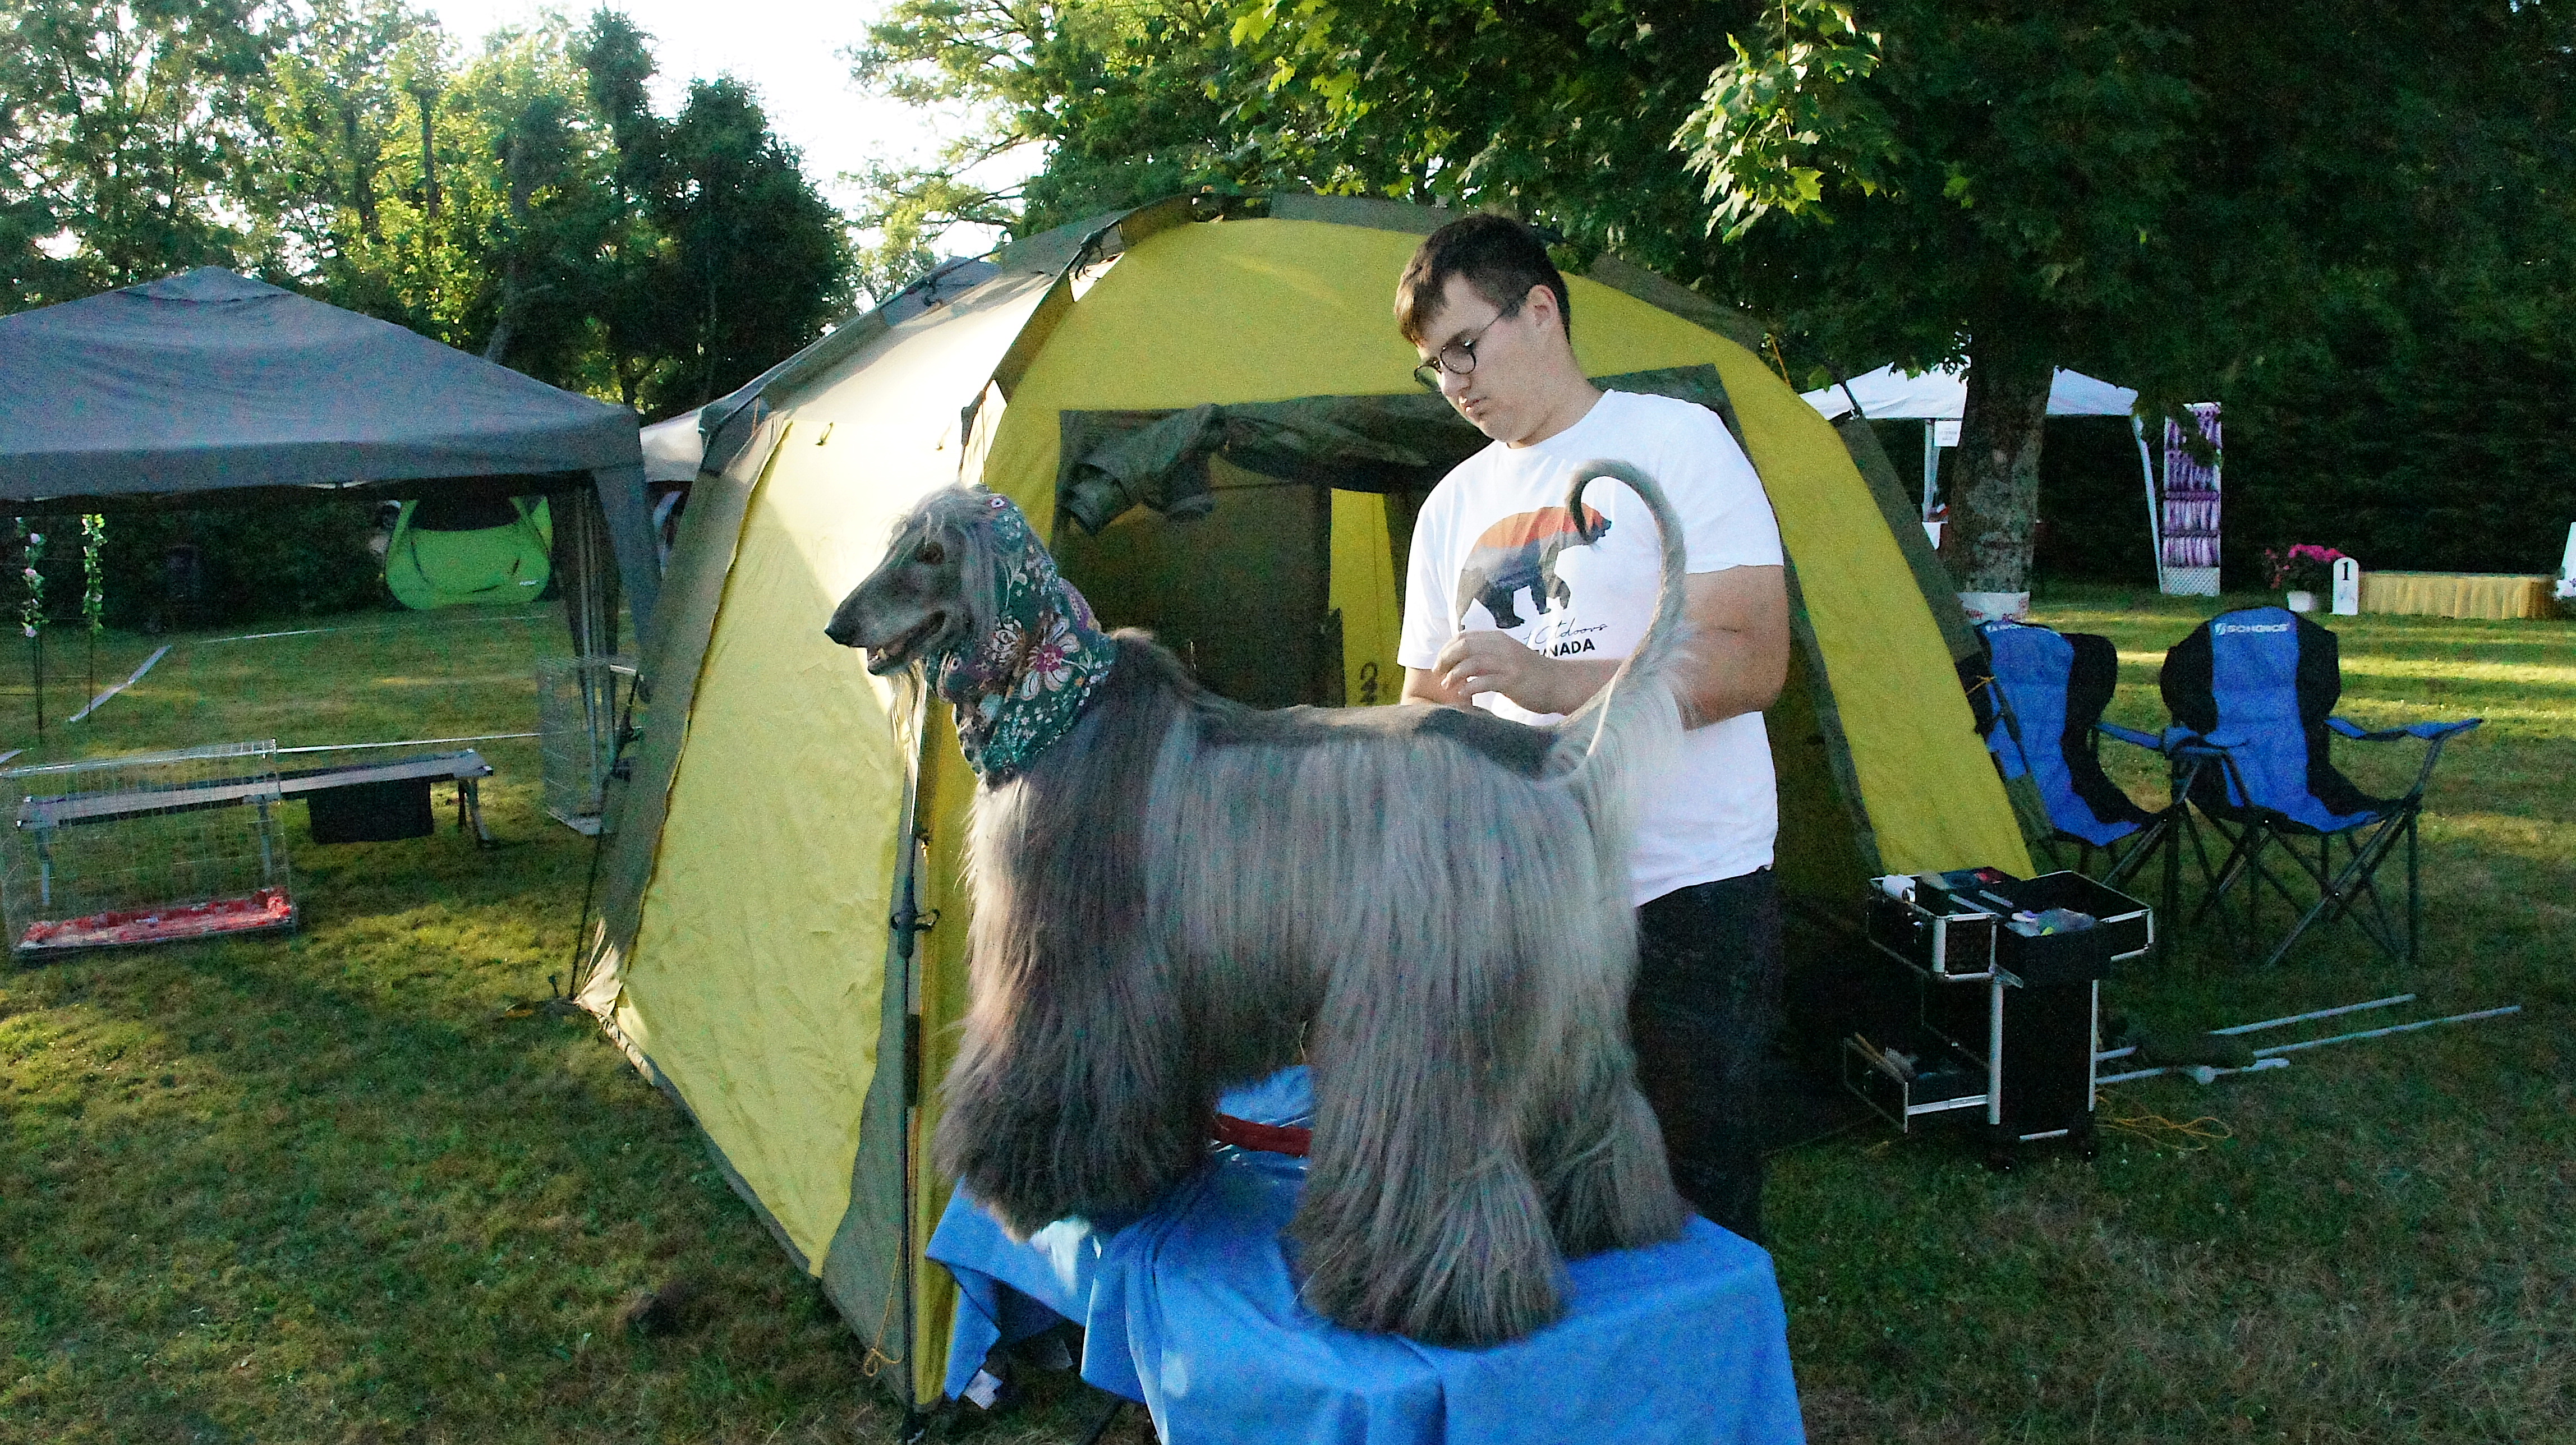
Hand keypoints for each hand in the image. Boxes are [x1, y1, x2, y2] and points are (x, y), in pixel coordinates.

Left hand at [1430, 630, 1615, 716]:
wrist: (1560, 683)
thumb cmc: (1532, 673)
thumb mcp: (1509, 656)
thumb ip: (1488, 654)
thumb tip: (1463, 660)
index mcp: (1498, 639)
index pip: (1463, 637)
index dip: (1446, 649)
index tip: (1440, 663)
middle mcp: (1502, 647)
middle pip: (1463, 646)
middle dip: (1445, 660)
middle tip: (1438, 674)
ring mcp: (1508, 663)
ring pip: (1472, 662)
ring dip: (1454, 674)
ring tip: (1447, 685)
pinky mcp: (1513, 680)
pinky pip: (1484, 682)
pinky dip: (1469, 687)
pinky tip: (1463, 695)